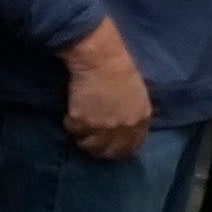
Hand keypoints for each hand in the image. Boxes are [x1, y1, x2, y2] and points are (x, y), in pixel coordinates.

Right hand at [57, 17, 147, 162]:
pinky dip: (71, 123)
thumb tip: (125, 129)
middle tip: (90, 140)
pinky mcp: (82, 122)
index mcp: (140, 119)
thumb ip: (133, 114)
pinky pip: (73, 130)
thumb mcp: (137, 94)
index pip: (131, 146)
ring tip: (81, 125)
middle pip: (109, 151)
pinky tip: (73, 110)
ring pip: (88, 145)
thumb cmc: (120, 69)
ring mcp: (103, 127)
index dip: (119, 149)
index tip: (109, 147)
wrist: (101, 59)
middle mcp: (123, 127)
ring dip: (83, 137)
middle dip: (99, 148)